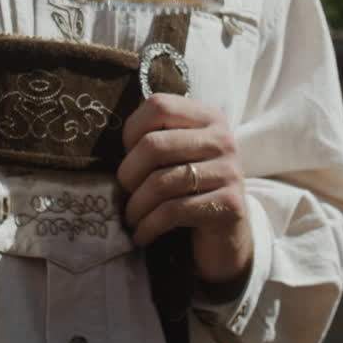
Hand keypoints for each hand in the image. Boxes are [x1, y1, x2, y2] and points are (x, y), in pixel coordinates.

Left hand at [117, 93, 253, 296]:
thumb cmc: (189, 190)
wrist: (225, 236)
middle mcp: (222, 139)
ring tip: (130, 218)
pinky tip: (142, 234)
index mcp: (207, 117)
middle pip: (154, 145)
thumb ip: (154, 139)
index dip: (132, 130)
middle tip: (122, 193)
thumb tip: (112, 143)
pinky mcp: (230, 205)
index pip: (158, 106)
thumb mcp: (176, 157)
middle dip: (128, 174)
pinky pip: (174, 211)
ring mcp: (229, 171)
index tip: (127, 155)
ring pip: (162, 182)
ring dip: (136, 206)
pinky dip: (149, 226)